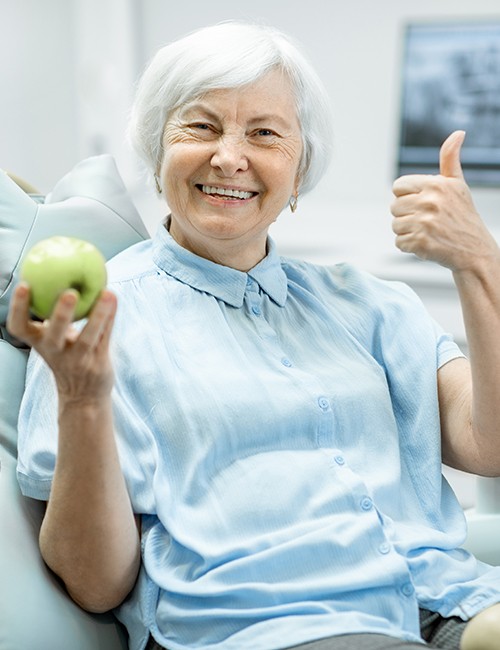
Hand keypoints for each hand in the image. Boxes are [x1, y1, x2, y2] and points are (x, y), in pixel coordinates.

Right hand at [6, 283, 116, 402]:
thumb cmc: (67, 356)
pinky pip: (105, 338)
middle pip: (54, 335)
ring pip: (87, 337)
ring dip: (98, 315)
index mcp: (39, 343)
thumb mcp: (55, 338)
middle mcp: (55, 353)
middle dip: (60, 315)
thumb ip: (53, 315)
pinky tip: (114, 299)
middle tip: (69, 292)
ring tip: (108, 293)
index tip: (24, 285)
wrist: (83, 396)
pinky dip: (110, 318)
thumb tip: (57, 273)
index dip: (18, 308)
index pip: (19, 327)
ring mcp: (77, 360)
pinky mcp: (97, 364)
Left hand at [391, 130, 498, 272]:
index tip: (422, 203)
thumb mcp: (457, 185)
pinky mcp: (420, 242)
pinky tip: (426, 243)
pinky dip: (409, 246)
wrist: (474, 250)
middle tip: (427, 220)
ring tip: (428, 231)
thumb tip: (458, 133)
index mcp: (436, 184)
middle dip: (407, 214)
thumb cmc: (463, 216)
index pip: (398, 186)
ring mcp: (424, 223)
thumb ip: (450, 159)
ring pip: (395, 225)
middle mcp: (429, 201)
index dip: (406, 196)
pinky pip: (399, 242)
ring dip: (407, 231)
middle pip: (394, 206)